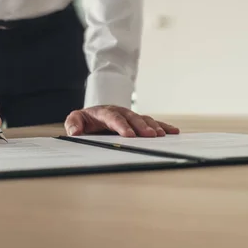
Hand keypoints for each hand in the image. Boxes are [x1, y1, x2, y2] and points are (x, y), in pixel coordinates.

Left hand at [64, 105, 179, 136]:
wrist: (94, 114)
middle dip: (141, 126)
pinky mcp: (137, 121)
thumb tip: (75, 132)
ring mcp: (130, 115)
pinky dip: (162, 126)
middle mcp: (119, 111)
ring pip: (143, 118)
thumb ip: (73, 124)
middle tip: (150, 135)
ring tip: (162, 135)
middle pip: (132, 117)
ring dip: (153, 126)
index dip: (121, 126)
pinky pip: (152, 122)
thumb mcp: (75, 119)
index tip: (129, 135)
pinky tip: (173, 131)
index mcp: (104, 112)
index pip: (113, 117)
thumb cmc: (85, 119)